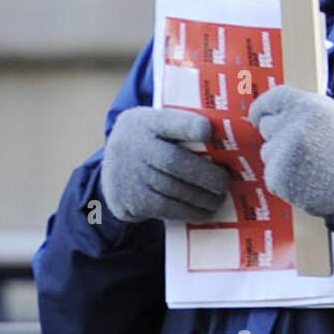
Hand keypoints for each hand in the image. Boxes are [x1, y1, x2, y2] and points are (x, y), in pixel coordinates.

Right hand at [101, 107, 228, 222]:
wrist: (109, 168)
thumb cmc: (146, 142)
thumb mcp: (154, 123)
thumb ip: (180, 127)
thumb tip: (223, 139)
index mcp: (145, 122)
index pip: (168, 121)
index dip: (188, 126)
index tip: (208, 131)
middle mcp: (135, 147)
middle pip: (174, 162)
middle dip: (205, 175)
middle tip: (225, 182)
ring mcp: (131, 176)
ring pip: (173, 190)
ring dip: (202, 198)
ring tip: (219, 199)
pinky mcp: (132, 202)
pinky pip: (166, 209)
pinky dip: (189, 212)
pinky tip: (204, 212)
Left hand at [249, 85, 333, 217]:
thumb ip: (310, 108)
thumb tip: (285, 107)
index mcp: (309, 107)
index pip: (273, 98)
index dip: (264, 107)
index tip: (258, 115)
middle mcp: (293, 127)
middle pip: (267, 125)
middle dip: (278, 136)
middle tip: (301, 149)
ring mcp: (283, 153)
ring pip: (268, 151)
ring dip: (281, 159)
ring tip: (309, 167)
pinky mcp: (278, 177)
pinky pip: (271, 173)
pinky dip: (284, 179)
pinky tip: (305, 181)